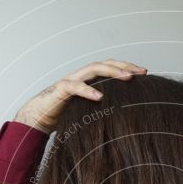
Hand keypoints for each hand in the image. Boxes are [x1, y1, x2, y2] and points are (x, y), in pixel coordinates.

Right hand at [14, 60, 146, 132]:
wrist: (37, 118)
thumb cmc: (63, 116)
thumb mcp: (88, 113)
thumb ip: (102, 110)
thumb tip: (125, 120)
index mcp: (88, 80)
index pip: (110, 68)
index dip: (126, 68)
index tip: (144, 74)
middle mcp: (80, 76)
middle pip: (105, 64)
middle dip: (125, 66)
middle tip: (142, 72)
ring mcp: (70, 80)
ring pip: (93, 69)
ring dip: (112, 72)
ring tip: (127, 78)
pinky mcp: (60, 90)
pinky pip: (75, 87)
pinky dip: (88, 90)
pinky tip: (100, 97)